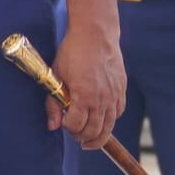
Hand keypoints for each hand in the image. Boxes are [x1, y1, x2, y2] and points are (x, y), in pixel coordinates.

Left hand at [49, 24, 125, 148]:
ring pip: (109, 126)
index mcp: (84, 96)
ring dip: (98, 136)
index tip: (64, 123)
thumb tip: (53, 126)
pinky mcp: (121, 89)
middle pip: (94, 131)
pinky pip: (118, 112)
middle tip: (75, 136)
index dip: (68, 128)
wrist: (95, 34)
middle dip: (82, 137)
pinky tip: (102, 120)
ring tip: (89, 140)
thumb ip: (53, 104)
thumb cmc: (72, 53)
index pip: (76, 125)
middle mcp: (102, 99)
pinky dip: (110, 120)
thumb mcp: (56, 77)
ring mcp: (114, 95)